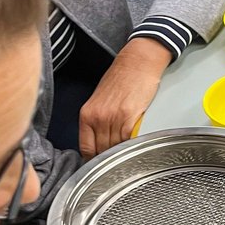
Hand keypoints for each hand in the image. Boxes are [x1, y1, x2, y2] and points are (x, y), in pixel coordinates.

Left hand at [78, 38, 170, 158]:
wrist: (138, 62)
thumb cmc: (121, 78)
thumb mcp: (100, 100)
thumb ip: (97, 120)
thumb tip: (100, 140)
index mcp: (87, 115)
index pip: (86, 148)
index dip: (95, 158)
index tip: (102, 161)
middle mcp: (98, 118)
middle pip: (102, 150)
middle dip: (110, 155)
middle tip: (119, 157)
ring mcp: (113, 118)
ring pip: (116, 147)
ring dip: (123, 150)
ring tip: (130, 150)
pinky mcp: (130, 117)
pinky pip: (129, 140)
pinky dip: (133, 144)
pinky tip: (136, 142)